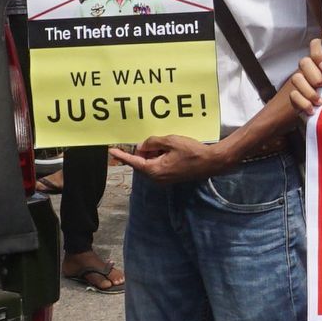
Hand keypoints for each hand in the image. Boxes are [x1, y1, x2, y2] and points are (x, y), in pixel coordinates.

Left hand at [109, 136, 228, 182]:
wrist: (210, 162)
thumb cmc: (192, 152)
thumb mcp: (170, 141)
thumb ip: (152, 142)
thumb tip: (141, 146)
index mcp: (155, 170)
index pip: (133, 162)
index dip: (122, 155)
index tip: (111, 151)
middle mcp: (157, 178)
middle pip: (141, 162)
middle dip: (144, 151)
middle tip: (154, 141)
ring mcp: (163, 179)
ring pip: (150, 164)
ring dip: (152, 154)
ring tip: (165, 144)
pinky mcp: (170, 177)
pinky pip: (157, 166)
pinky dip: (158, 157)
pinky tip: (169, 149)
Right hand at [285, 31, 321, 118]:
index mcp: (320, 61)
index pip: (315, 45)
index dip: (318, 53)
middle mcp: (308, 68)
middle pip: (304, 62)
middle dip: (313, 74)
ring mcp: (300, 81)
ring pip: (296, 78)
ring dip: (309, 91)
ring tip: (319, 101)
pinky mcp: (294, 94)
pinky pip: (294, 95)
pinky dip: (304, 103)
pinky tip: (312, 109)